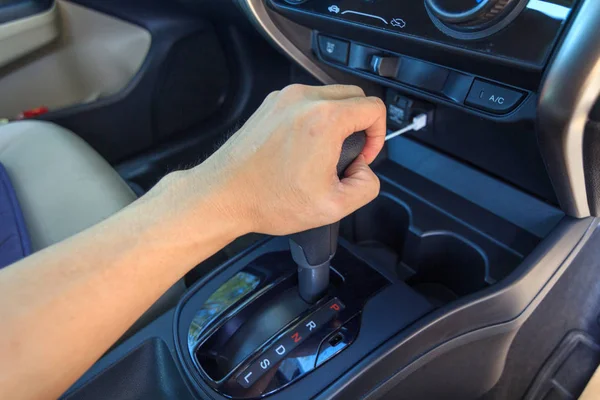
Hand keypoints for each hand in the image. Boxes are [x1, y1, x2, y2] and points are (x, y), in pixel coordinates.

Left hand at [184, 84, 386, 235]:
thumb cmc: (267, 199)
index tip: (364, 155)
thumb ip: (367, 185)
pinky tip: (301, 150)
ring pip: (329, 96)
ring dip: (337, 121)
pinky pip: (305, 103)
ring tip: (322, 155)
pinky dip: (313, 120)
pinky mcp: (269, 105)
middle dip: (360, 125)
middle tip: (347, 155)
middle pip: (354, 96)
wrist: (223, 195)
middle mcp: (304, 100)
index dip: (379, 135)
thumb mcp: (333, 206)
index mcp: (324, 119)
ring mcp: (283, 99)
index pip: (374, 107)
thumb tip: (364, 169)